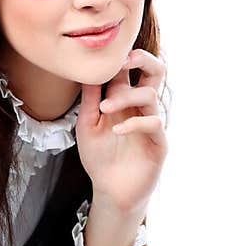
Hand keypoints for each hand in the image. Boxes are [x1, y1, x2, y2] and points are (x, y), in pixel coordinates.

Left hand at [75, 47, 167, 214]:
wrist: (110, 190)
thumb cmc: (100, 157)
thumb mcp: (87, 124)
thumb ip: (89, 99)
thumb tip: (85, 69)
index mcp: (125, 100)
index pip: (131, 68)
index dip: (121, 57)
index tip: (104, 55)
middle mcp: (142, 107)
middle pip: (156, 71)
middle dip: (142, 58)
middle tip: (122, 60)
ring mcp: (152, 124)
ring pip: (150, 94)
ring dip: (125, 96)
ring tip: (103, 108)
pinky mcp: (159, 143)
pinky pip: (153, 123)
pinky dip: (134, 123)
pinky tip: (116, 130)